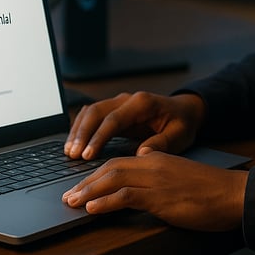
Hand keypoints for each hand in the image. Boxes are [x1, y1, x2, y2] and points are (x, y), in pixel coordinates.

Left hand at [62, 151, 247, 230]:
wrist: (234, 193)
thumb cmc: (212, 192)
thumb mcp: (181, 181)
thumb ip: (160, 182)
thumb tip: (142, 194)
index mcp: (158, 158)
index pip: (120, 162)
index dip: (98, 174)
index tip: (83, 186)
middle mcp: (154, 164)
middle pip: (111, 168)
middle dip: (86, 182)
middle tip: (69, 195)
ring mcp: (156, 179)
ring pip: (113, 179)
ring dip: (88, 191)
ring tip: (72, 202)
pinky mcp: (160, 196)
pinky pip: (126, 196)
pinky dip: (105, 201)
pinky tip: (92, 208)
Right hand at [64, 91, 205, 159]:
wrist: (184, 111)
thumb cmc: (182, 124)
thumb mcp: (179, 135)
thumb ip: (161, 143)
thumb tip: (140, 155)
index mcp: (142, 103)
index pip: (114, 119)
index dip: (99, 137)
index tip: (87, 155)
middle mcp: (127, 99)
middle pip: (96, 112)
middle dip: (82, 134)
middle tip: (72, 155)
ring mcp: (119, 102)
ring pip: (90, 112)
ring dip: (78, 131)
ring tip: (69, 152)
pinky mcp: (114, 110)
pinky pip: (92, 115)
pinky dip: (80, 128)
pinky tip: (73, 143)